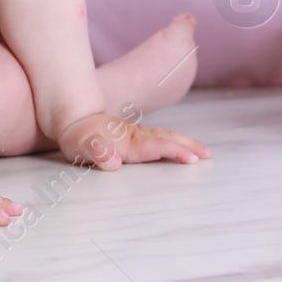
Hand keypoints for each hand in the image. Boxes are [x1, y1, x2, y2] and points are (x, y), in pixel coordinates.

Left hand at [57, 112, 210, 170]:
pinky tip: (182, 147)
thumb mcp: (79, 147)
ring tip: (204, 152)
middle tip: (208, 155)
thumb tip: (113, 162)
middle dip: (188, 146)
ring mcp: (136, 134)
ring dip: (185, 143)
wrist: (73, 119)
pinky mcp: (135, 135)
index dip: (174, 152)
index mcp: (126, 141)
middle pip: (166, 139)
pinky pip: (160, 138)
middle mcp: (135, 135)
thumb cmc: (77, 137)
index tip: (191, 159)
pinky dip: (174, 141)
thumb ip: (95, 152)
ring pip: (165, 137)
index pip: (155, 146)